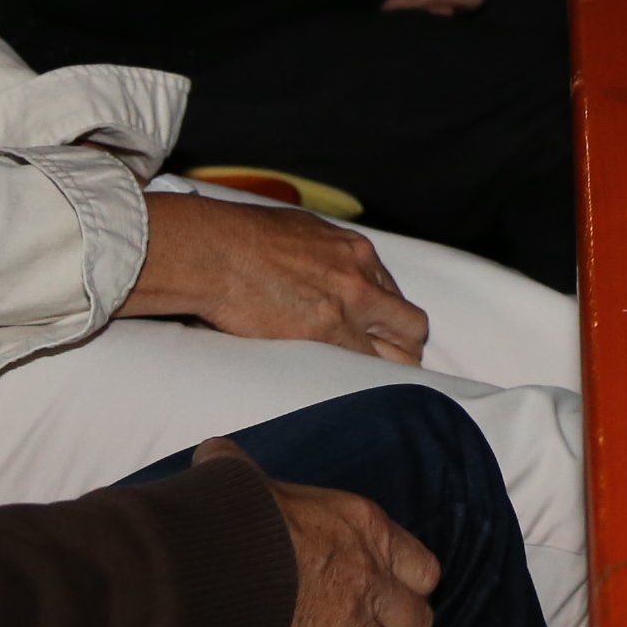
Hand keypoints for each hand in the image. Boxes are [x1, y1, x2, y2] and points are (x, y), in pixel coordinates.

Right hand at [122, 190, 428, 364]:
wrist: (215, 250)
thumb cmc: (241, 236)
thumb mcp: (299, 230)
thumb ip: (322, 253)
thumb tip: (320, 264)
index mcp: (356, 252)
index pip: (393, 295)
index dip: (387, 321)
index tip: (378, 337)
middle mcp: (362, 278)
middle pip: (411, 326)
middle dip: (404, 350)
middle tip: (387, 370)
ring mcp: (348, 309)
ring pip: (396, 355)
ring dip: (386, 373)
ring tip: (371, 393)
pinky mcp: (324, 334)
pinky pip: (359, 369)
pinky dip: (358, 384)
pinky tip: (350, 396)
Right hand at [208, 440, 441, 626]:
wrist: (204, 555)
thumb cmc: (229, 509)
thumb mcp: (250, 476)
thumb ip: (245, 468)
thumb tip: (215, 454)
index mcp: (366, 529)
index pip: (424, 568)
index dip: (411, 586)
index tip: (393, 592)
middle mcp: (369, 580)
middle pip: (419, 623)